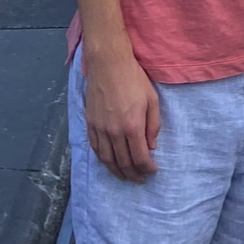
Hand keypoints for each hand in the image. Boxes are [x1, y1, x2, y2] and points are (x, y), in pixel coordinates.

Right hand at [84, 46, 161, 181]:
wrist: (108, 63)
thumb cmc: (134, 78)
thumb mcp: (152, 100)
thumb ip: (153, 126)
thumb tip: (151, 147)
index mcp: (132, 126)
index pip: (140, 158)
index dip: (147, 169)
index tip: (152, 172)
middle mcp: (114, 132)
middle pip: (123, 162)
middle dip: (133, 174)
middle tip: (140, 179)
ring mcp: (100, 129)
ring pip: (107, 159)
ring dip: (116, 171)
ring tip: (125, 176)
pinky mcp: (90, 123)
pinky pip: (95, 148)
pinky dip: (102, 159)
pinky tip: (109, 162)